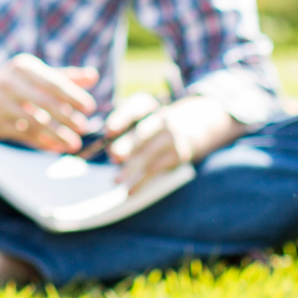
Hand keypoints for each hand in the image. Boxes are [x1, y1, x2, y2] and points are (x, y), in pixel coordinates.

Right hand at [0, 54, 98, 151]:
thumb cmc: (12, 82)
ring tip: (74, 144)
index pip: (53, 82)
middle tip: (84, 128)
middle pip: (45, 102)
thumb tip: (93, 76)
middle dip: (67, 117)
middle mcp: (10, 83)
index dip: (73, 95)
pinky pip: (24, 135)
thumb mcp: (34, 73)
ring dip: (57, 135)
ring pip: (35, 122)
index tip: (90, 107)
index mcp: (24, 67)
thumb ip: (64, 76)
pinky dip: (42, 143)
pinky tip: (56, 148)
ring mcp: (1, 104)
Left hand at [106, 96, 242, 194]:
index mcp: (148, 106)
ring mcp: (172, 137)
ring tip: (116, 180)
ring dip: (131, 168)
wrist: (188, 127)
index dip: (122, 118)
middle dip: (127, 145)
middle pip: (143, 132)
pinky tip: (129, 191)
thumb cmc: (151, 127)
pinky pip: (156, 170)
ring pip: (149, 155)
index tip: (109, 131)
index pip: (136, 107)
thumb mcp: (138, 121)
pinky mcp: (178, 155)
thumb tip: (111, 154)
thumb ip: (123, 132)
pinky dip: (141, 182)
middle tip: (113, 156)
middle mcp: (162, 118)